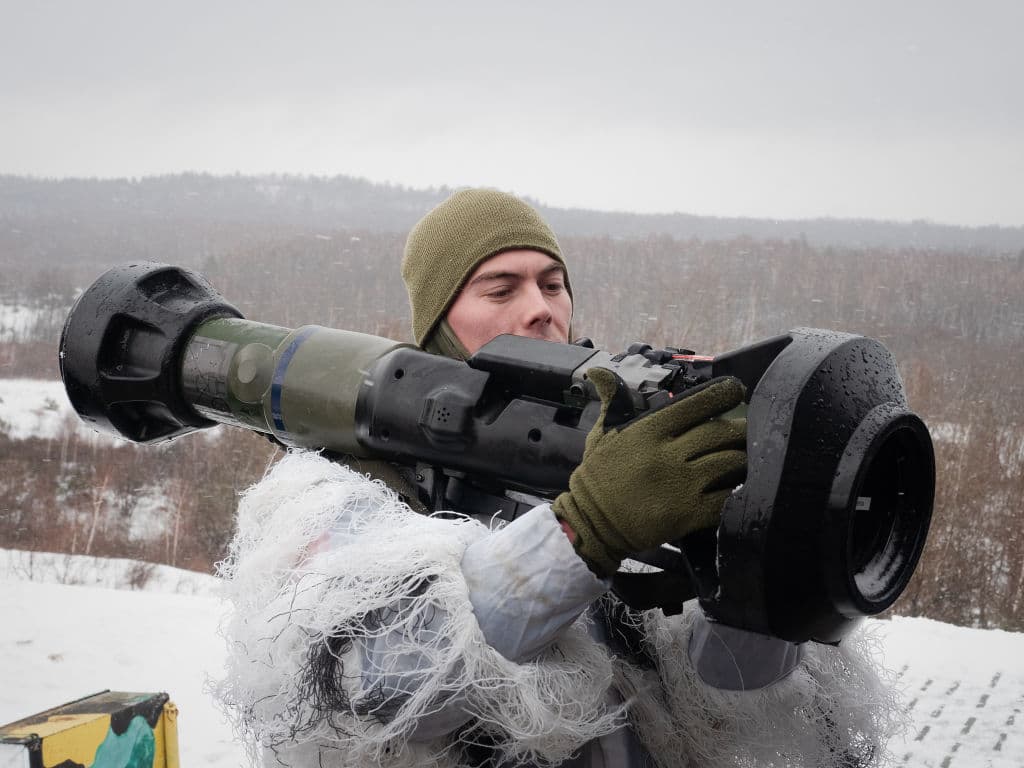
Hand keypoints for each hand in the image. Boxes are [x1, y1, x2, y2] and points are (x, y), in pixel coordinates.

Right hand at [553, 368, 746, 576]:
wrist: (592, 523)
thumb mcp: (601, 434)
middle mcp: (668, 454)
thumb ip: (613, 401)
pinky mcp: (688, 514)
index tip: (736, 391)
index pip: (696, 405)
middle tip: (751, 427)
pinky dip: (737, 491)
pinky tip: (741, 486)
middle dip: (741, 429)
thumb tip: (600, 371)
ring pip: (729, 463)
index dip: (722, 394)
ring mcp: (681, 485)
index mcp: (649, 431)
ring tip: (751, 455)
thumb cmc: (598, 477)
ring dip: (744, 458)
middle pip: (720, 433)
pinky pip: (725, 499)